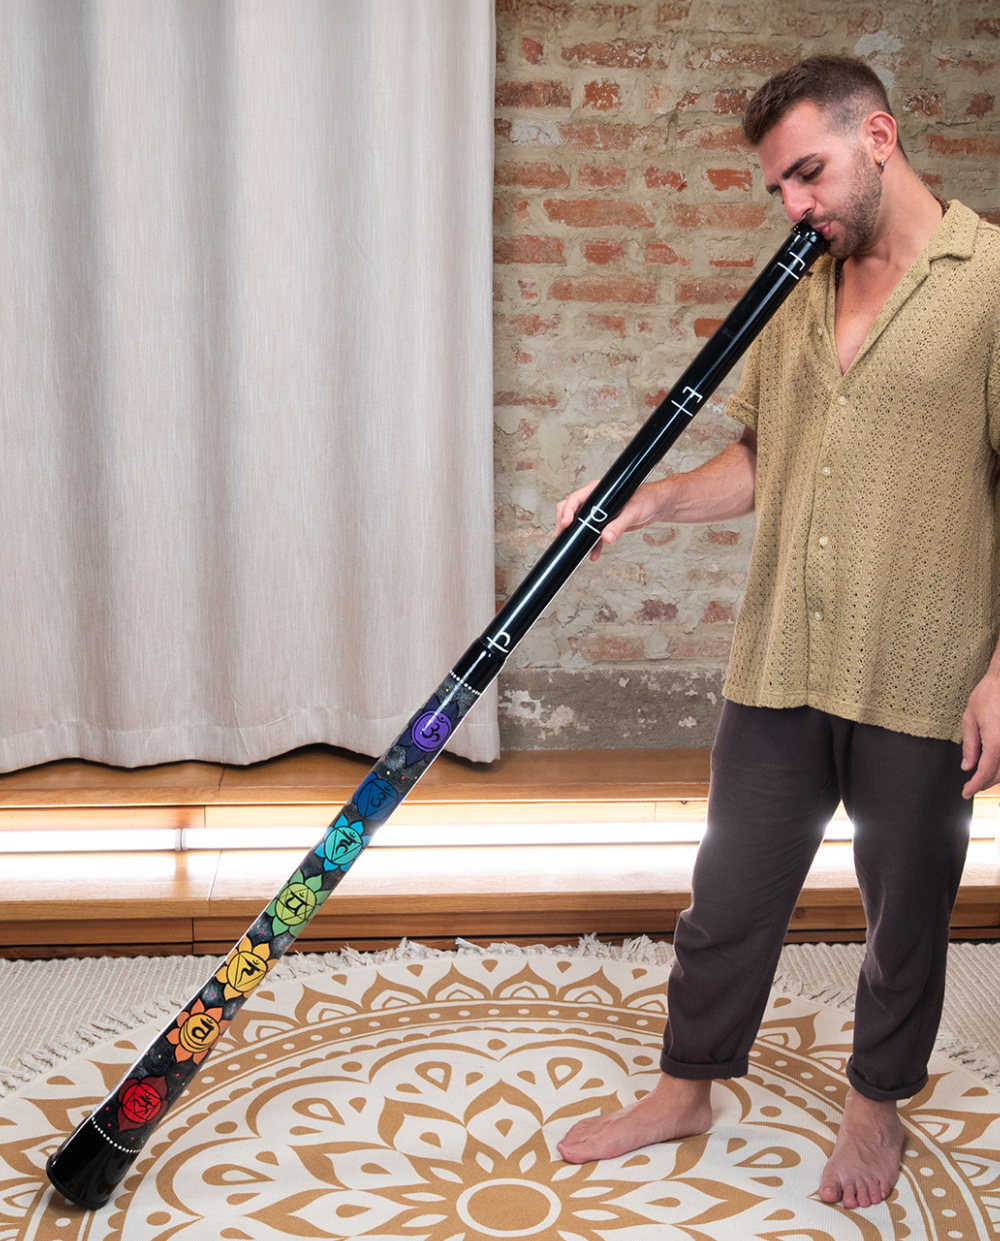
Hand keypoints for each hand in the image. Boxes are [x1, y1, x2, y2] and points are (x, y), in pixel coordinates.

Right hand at [554, 479, 665, 561]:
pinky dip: (591, 545)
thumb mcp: (632, 512)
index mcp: (599, 491)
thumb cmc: (646, 500)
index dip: (568, 511)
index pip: (576, 498)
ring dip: (574, 536)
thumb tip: (607, 537)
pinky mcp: (603, 523)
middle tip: (561, 537)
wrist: (655, 507)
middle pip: (571, 510)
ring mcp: (597, 512)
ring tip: (571, 549)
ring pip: (579, 523)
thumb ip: (619, 526)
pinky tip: (593, 555)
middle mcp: (595, 500)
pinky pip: (591, 534)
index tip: (567, 523)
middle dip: (564, 524)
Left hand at [960, 667, 999, 797]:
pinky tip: (994, 766)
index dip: (974, 786)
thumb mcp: (970, 718)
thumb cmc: (990, 694)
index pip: (985, 773)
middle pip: (999, 775)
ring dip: (996, 777)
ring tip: (981, 778)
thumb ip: (970, 746)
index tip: (966, 792)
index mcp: (996, 741)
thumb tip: (967, 766)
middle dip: (984, 784)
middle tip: (971, 786)